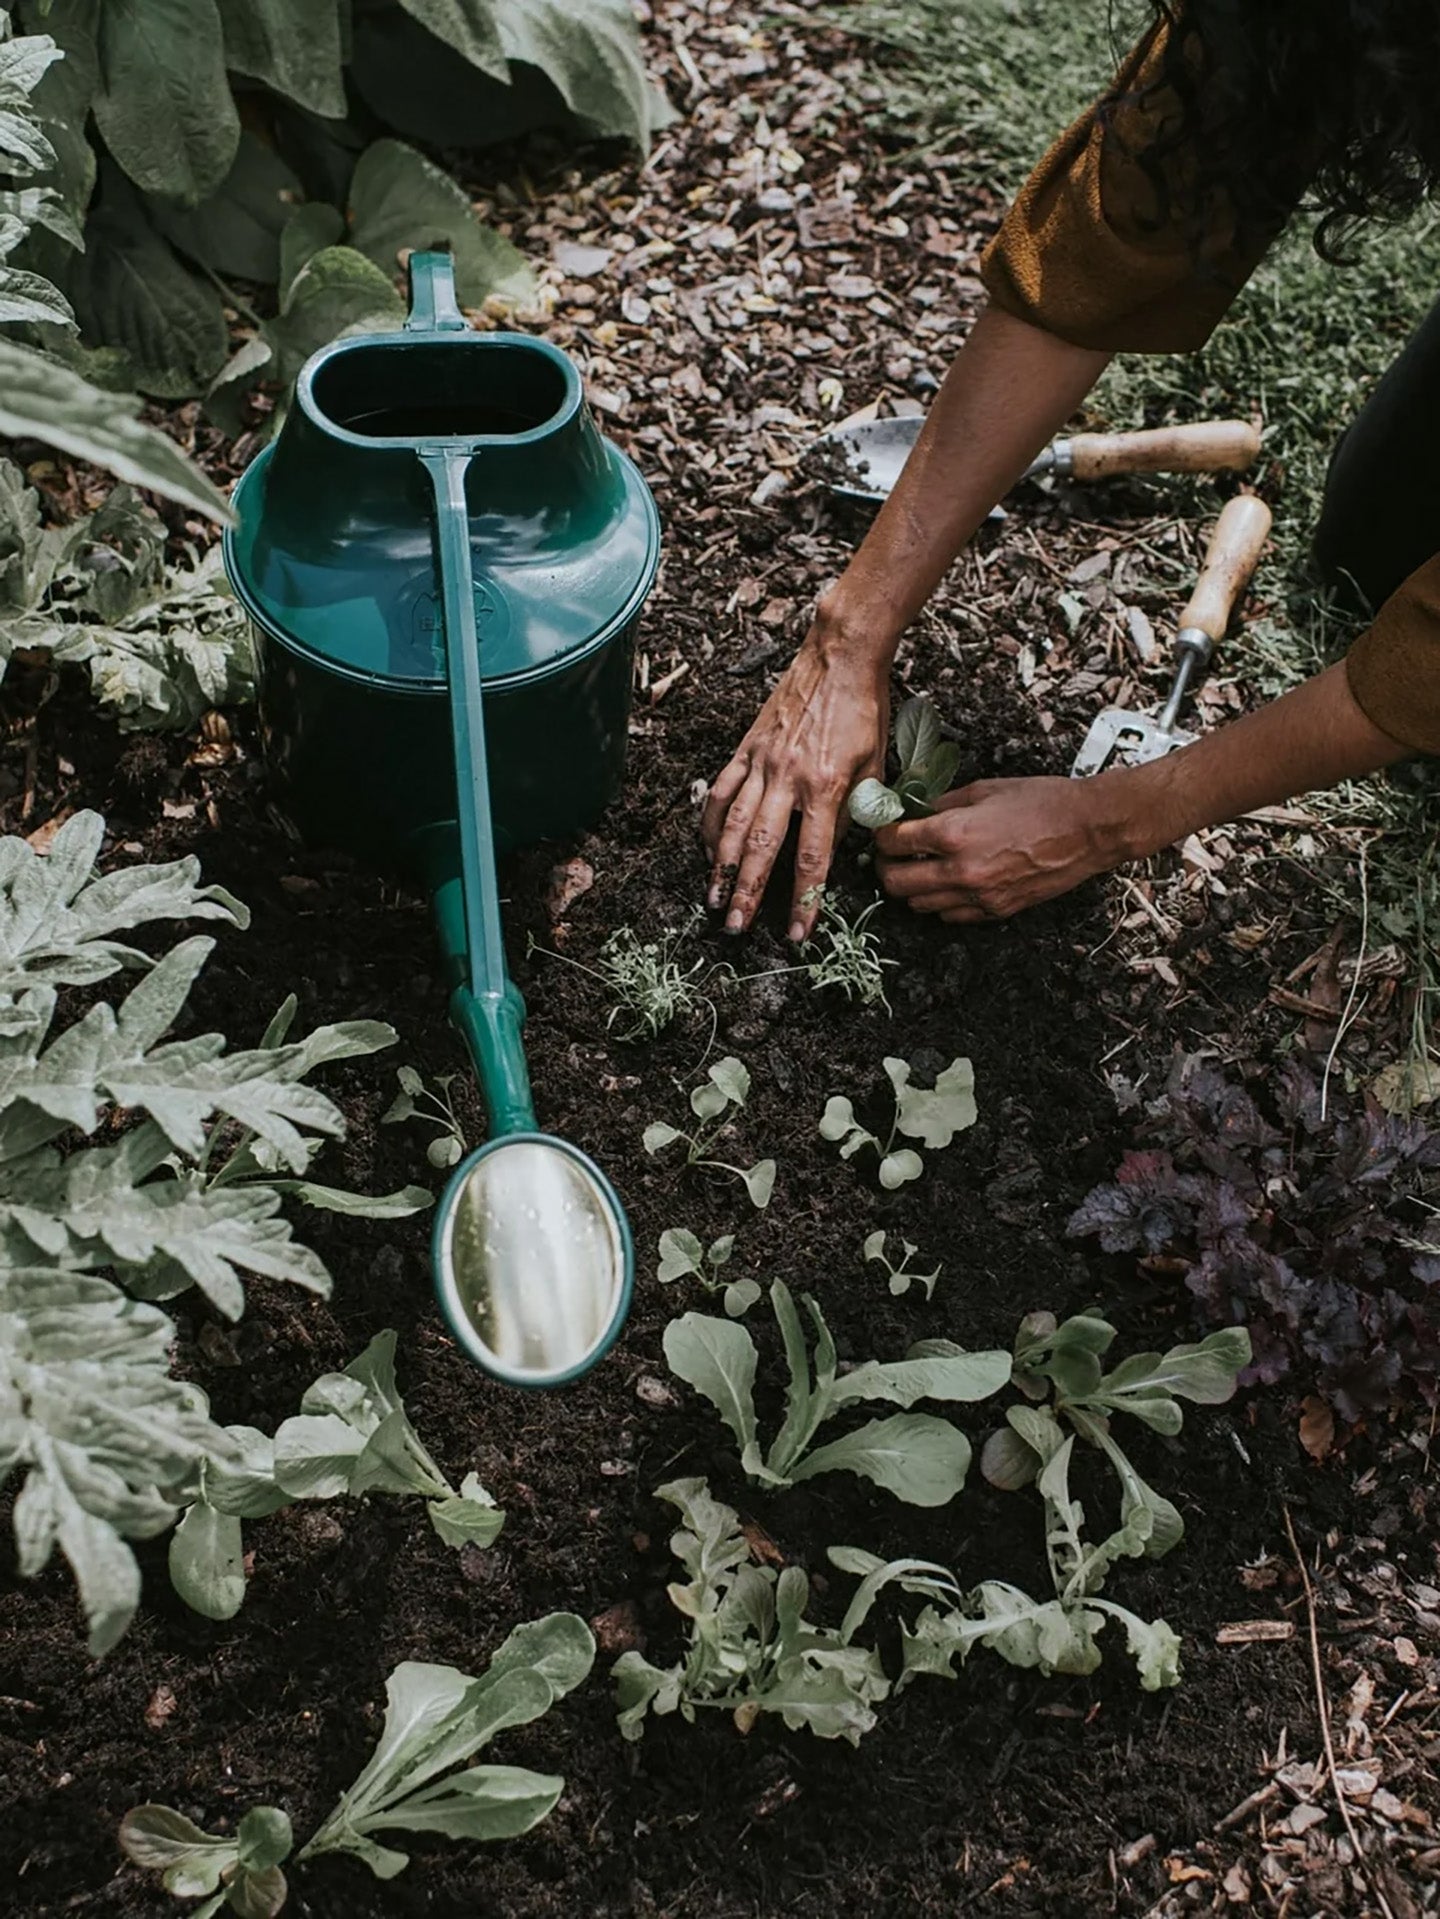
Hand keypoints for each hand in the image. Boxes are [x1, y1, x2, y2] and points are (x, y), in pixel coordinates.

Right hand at [703, 636, 888, 938]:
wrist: (840, 657)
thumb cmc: (864, 711)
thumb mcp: (875, 766)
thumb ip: (856, 811)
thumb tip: (840, 850)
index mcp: (826, 786)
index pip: (812, 858)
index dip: (803, 900)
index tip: (796, 933)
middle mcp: (788, 778)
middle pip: (761, 848)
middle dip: (746, 892)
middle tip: (735, 926)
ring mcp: (761, 762)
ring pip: (732, 823)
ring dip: (720, 865)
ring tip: (713, 897)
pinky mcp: (745, 748)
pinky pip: (721, 791)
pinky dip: (709, 822)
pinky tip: (704, 848)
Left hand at [875, 776, 1133, 921]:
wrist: (1088, 830)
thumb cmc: (1043, 802)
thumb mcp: (985, 790)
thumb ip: (942, 804)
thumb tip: (914, 812)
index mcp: (954, 833)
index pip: (892, 842)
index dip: (881, 833)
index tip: (883, 829)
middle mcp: (960, 870)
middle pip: (894, 882)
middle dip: (885, 866)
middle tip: (890, 853)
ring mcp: (978, 896)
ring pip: (918, 905)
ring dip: (911, 887)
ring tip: (919, 867)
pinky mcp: (995, 911)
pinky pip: (950, 916)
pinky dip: (940, 902)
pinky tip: (948, 883)